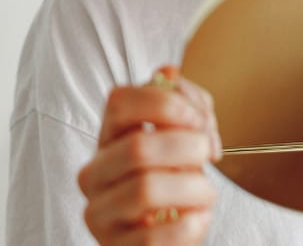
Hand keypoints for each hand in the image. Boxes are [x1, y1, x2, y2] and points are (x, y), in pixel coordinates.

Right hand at [78, 66, 221, 245]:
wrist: (169, 236)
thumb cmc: (176, 184)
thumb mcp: (183, 139)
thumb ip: (181, 105)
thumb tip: (167, 72)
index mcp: (109, 138)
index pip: (119, 100)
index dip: (165, 103)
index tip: (197, 120)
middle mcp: (95, 173)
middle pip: (138, 146)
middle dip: (188, 148)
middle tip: (207, 156)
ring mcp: (100, 213)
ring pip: (146, 189)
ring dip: (194, 188)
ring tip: (205, 194)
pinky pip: (155, 235)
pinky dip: (190, 225)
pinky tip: (197, 219)